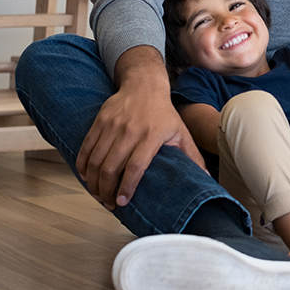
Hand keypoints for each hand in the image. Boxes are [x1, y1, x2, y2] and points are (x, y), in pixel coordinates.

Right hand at [77, 82, 203, 209]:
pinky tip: (87, 177)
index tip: (122, 202)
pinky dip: (83, 166)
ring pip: (95, 160)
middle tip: (109, 204)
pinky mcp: (99, 121)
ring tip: (98, 194)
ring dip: (93, 182)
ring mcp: (112, 125)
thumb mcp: (181, 132)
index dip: (127, 187)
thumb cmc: (164, 114)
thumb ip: (192, 156)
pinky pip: (86, 148)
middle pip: (111, 167)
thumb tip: (206, 179)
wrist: (144, 85)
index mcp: (152, 136)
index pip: (136, 166)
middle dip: (106, 190)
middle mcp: (130, 131)